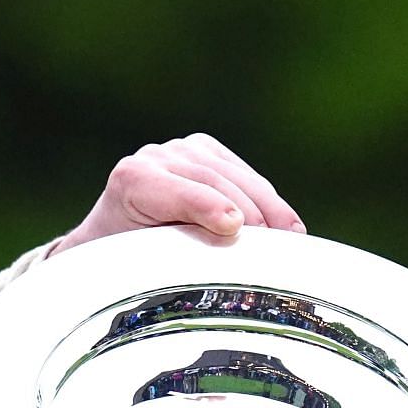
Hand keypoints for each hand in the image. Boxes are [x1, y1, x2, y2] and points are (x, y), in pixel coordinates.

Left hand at [52, 133, 304, 254]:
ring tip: (292, 238)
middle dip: (249, 212)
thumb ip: (175, 252)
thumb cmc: (127, 256)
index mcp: (130, 181)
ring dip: (268, 207)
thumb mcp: (142, 259)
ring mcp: (181, 149)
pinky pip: (244, 173)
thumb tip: (222, 252)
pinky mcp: (206, 149)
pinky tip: (285, 224)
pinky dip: (267, 198)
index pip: (176, 192)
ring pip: (234, 176)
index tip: (234, 227)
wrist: (115, 233)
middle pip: (212, 181)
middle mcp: (154, 157)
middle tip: (278, 245)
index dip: (206, 207)